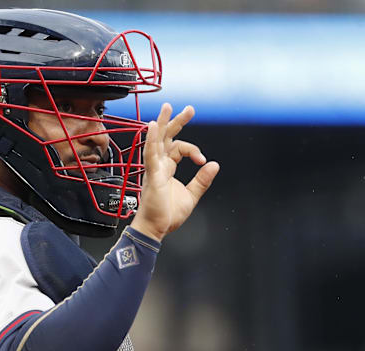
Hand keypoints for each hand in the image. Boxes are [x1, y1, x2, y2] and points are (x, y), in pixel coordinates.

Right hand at [130, 103, 219, 241]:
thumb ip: (202, 180)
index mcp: (166, 167)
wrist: (156, 229)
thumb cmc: (168, 214)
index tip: (202, 161)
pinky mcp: (152, 175)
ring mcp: (153, 168)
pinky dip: (151, 139)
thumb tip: (214, 164)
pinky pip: (150, 154)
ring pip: (156, 140)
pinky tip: (153, 126)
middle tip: (190, 109)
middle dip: (177, 121)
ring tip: (168, 106)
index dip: (193, 150)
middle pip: (166, 137)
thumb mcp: (192, 195)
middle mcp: (159, 164)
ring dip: (162, 123)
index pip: (179, 147)